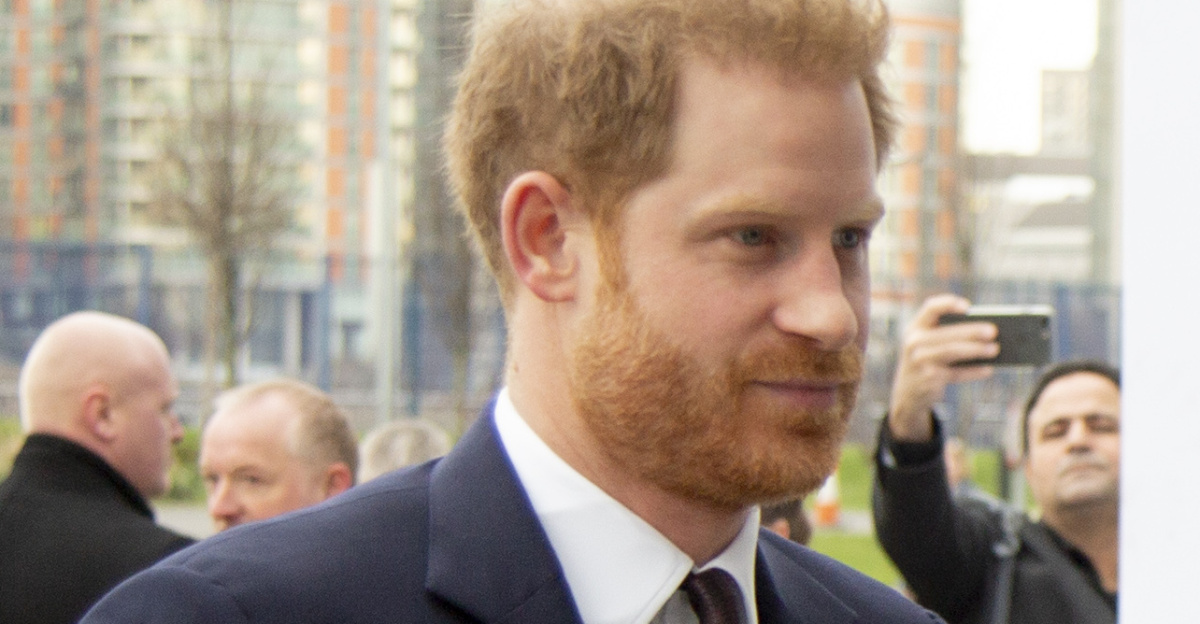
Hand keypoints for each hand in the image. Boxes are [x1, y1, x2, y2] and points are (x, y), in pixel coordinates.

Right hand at [887, 294, 998, 441]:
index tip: (968, 307)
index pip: (930, 308)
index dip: (948, 304)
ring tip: (995, 349)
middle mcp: (914, 342)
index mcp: (915, 327)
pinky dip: (973, 371)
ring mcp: (919, 361)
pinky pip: (955, 373)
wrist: (909, 392)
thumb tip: (986, 334)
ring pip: (951, 352)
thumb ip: (950, 335)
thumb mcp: (930, 344)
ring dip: (975, 350)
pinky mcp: (927, 380)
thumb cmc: (929, 360)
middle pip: (946, 333)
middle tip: (993, 331)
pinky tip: (988, 369)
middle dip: (971, 332)